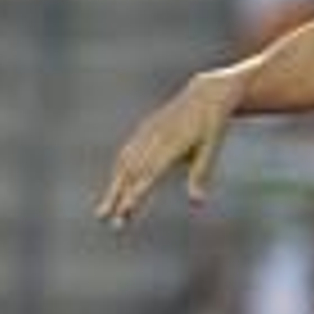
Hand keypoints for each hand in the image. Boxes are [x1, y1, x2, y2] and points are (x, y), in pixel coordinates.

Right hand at [97, 72, 237, 228]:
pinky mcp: (145, 128)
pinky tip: (114, 185)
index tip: (123, 212)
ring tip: (103, 211)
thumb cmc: (211, 125)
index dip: (135, 193)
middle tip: (104, 219)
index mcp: (172, 144)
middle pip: (130, 172)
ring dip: (113, 187)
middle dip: (116, 196)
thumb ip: (200, 175)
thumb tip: (197, 204)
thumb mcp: (211, 148)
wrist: (206, 94)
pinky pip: (127, 152)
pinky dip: (118, 171)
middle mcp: (155, 138)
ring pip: (124, 163)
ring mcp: (147, 132)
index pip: (149, 174)